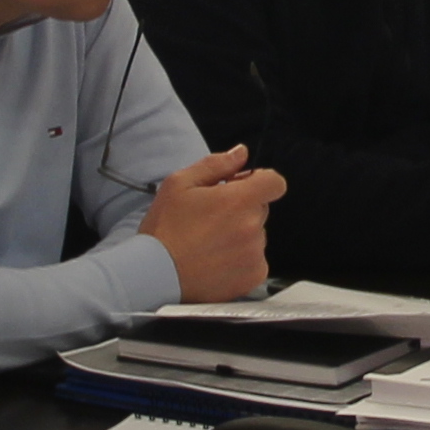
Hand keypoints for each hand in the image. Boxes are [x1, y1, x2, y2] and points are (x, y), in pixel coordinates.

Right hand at [140, 144, 285, 301]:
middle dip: (242, 208)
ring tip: (208, 243)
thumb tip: (241, 153)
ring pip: (257, 235)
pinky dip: (241, 259)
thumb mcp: (179, 184)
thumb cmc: (164, 229)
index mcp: (238, 200)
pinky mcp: (253, 277)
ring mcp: (255, 255)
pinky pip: (256, 260)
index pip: (274, 183)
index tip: (240, 187)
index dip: (259, 181)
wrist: (154, 275)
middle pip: (261, 209)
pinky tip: (215, 260)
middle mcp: (252, 228)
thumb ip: (216, 165)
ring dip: (240, 235)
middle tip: (210, 219)